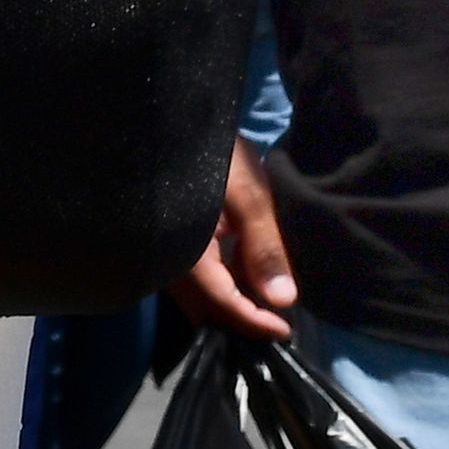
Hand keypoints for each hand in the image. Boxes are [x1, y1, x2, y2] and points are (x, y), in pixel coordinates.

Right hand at [173, 139, 296, 338]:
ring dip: (230, 304)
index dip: (253, 323)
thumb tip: (283, 300)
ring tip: (265, 301)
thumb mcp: (246, 194)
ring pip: (197, 296)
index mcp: (185, 254)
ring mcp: (165, 253)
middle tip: (277, 323)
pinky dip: (220, 284)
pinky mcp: (167, 242)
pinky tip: (242, 274)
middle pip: (204, 309)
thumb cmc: (210, 151)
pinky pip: (192, 278)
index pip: (221, 304)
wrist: (166, 117)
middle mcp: (169, 261)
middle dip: (240, 321)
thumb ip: (263, 247)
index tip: (284, 331)